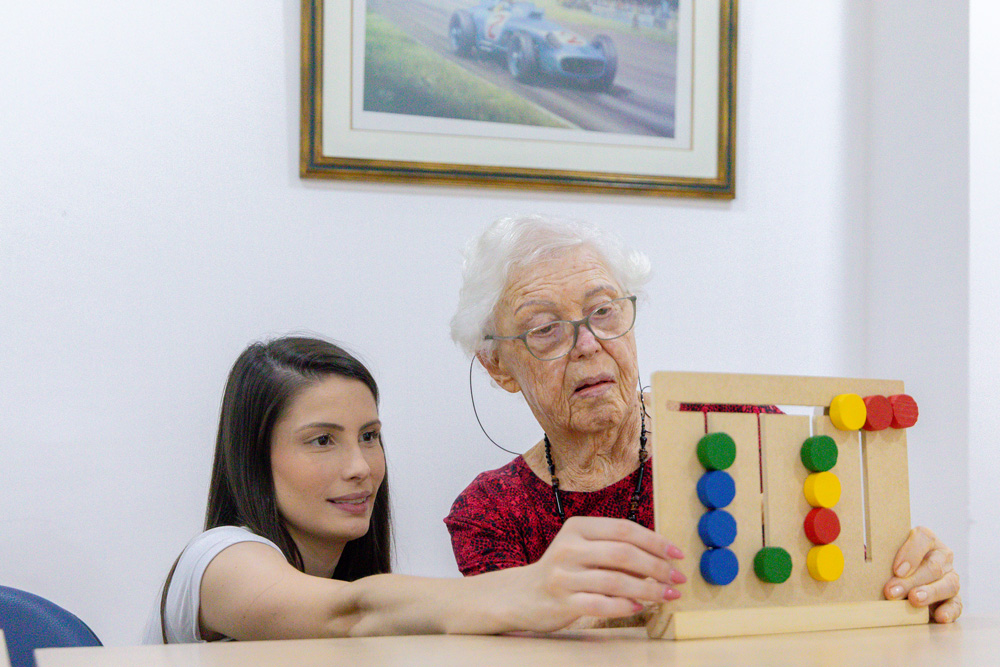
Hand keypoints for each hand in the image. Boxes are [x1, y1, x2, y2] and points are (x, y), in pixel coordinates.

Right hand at [508, 516, 684, 631]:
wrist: (523, 594)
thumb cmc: (564, 570)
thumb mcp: (584, 549)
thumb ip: (615, 549)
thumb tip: (660, 560)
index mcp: (577, 527)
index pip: (624, 529)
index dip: (655, 541)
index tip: (677, 554)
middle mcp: (568, 547)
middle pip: (622, 553)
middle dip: (657, 566)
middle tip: (678, 579)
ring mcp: (563, 575)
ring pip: (615, 581)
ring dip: (648, 589)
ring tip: (667, 595)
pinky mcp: (561, 601)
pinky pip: (600, 604)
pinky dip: (624, 606)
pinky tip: (639, 607)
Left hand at [884, 526, 960, 622]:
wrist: (902, 579)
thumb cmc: (890, 563)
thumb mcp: (885, 555)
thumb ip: (878, 554)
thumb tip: (861, 556)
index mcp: (925, 540)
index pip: (924, 538)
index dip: (911, 552)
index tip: (896, 569)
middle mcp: (941, 556)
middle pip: (933, 565)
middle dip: (912, 579)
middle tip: (893, 591)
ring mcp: (950, 577)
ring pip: (948, 583)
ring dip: (930, 593)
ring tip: (914, 600)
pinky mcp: (954, 598)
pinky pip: (957, 604)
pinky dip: (950, 611)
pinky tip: (939, 616)